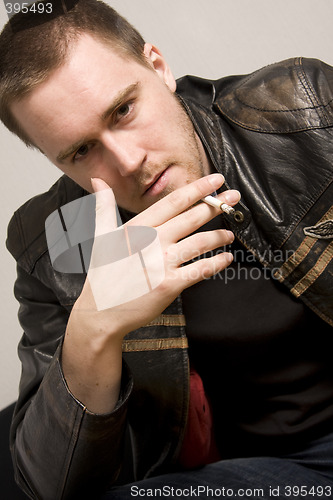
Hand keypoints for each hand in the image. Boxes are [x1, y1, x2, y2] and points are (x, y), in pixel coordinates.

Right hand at [78, 173, 238, 335]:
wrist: (101, 311)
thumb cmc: (103, 274)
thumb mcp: (102, 236)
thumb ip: (104, 207)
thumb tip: (97, 181)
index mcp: (138, 226)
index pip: (174, 201)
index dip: (198, 188)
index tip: (216, 180)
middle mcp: (152, 241)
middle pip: (192, 217)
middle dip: (217, 205)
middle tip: (234, 199)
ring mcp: (162, 263)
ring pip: (200, 242)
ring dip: (219, 237)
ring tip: (230, 234)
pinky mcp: (170, 284)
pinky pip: (201, 270)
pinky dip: (217, 263)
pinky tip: (226, 259)